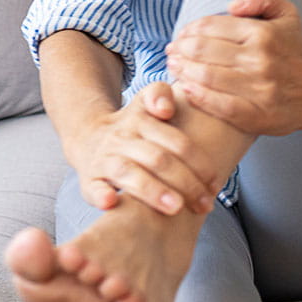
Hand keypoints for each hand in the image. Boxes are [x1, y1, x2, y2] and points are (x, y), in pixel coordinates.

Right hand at [65, 82, 227, 215]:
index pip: (176, 141)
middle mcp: (121, 138)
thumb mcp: (142, 104)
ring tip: (175, 208)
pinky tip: (111, 202)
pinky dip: (101, 195)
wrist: (86, 139)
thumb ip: (159, 94)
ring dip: (153, 190)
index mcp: (140, 120)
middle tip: (205, 204)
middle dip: (185, 182)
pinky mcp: (89, 179)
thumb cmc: (128, 129)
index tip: (215, 184)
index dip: (199, 163)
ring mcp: (104, 159)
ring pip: (128, 172)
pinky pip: (92, 188)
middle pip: (157, 158)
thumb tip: (165, 108)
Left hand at [165, 0, 301, 135]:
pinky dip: (196, 96)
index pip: (211, 26)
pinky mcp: (256, 115)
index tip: (181, 35)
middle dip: (180, 49)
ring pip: (205, 77)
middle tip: (171, 52)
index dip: (189, 30)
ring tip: (173, 67)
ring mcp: (258, 89)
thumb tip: (233, 4)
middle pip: (202, 51)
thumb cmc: (295, 51)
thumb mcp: (287, 14)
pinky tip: (185, 88)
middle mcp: (260, 60)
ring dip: (182, 71)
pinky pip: (217, 105)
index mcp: (263, 33)